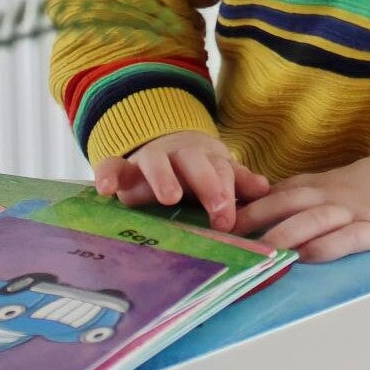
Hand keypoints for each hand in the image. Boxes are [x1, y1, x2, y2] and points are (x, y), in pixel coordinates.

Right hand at [93, 131, 269, 230]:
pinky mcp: (123, 169)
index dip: (227, 193)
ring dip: (164, 177)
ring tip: (170, 197)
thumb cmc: (197, 172)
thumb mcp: (219, 175)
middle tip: (218, 209)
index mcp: (208, 160)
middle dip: (207, 184)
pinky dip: (107, 174)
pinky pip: (112, 166)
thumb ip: (238, 182)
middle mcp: (180, 157)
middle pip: (194, 163)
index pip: (221, 171)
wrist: (165, 149)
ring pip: (156, 162)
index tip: (229, 220)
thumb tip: (264, 188)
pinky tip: (105, 190)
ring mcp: (151, 160)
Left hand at [234, 153, 369, 261]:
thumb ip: (321, 190)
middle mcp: (335, 194)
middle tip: (223, 232)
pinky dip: (325, 246)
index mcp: (328, 183)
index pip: (282, 190)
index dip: (251, 202)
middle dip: (253, 216)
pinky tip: (306, 256)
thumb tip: (288, 199)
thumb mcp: (352, 179)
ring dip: (282, 232)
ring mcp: (356, 210)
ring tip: (256, 249)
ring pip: (311, 218)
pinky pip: (347, 237)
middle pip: (287, 200)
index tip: (222, 213)